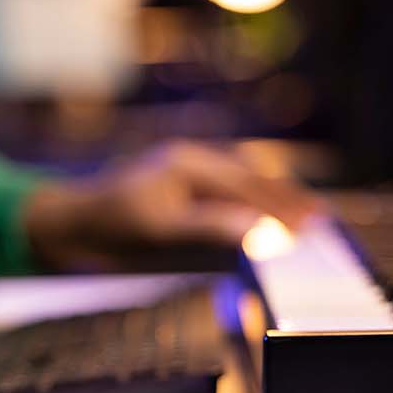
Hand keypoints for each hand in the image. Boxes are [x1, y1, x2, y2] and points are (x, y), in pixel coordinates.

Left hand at [23, 140, 318, 272]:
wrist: (69, 225)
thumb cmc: (110, 224)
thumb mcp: (161, 228)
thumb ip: (210, 226)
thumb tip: (259, 228)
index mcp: (189, 163)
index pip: (248, 185)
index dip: (283, 205)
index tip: (314, 222)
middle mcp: (190, 163)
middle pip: (249, 179)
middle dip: (287, 199)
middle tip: (323, 220)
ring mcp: (184, 176)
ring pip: (239, 185)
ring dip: (271, 201)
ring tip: (304, 219)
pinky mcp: (178, 194)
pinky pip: (224, 196)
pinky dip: (250, 207)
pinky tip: (263, 222)